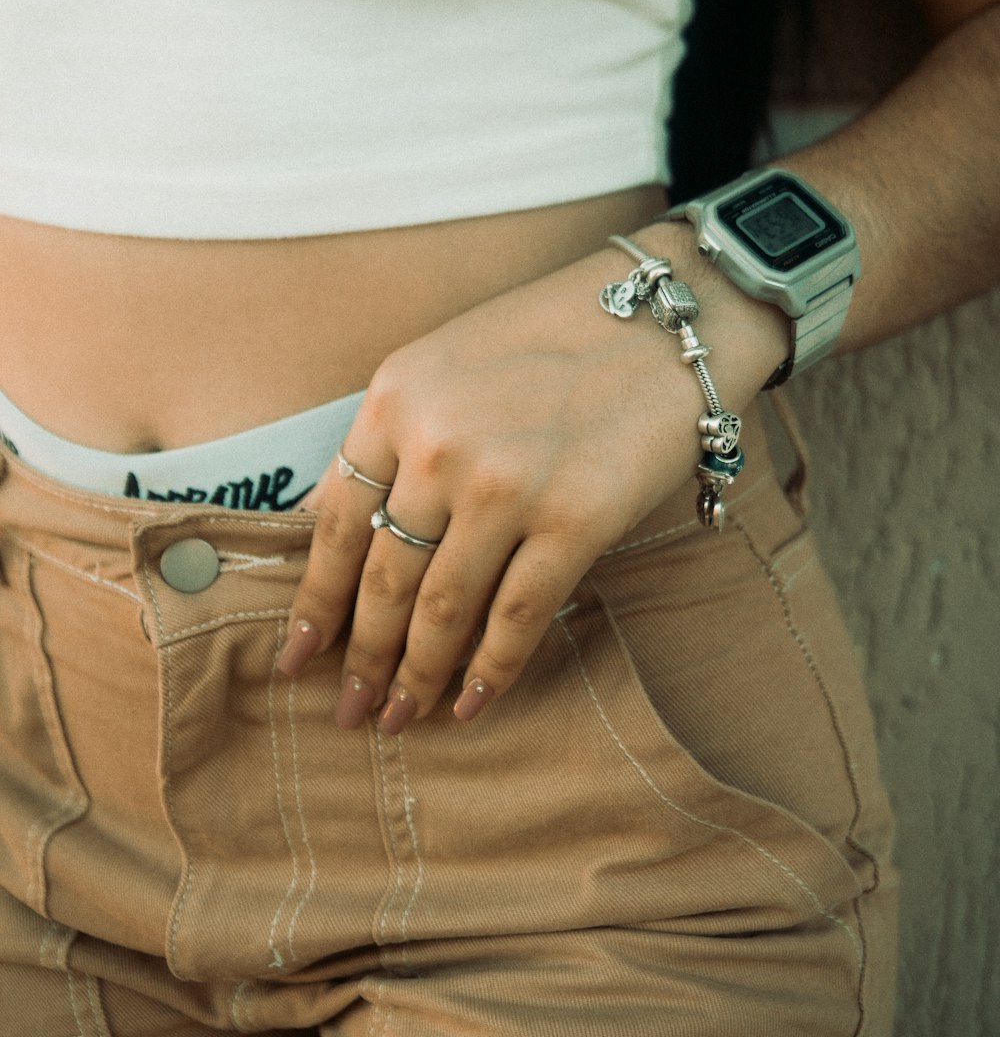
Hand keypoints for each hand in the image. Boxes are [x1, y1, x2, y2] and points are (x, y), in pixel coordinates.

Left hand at [276, 227, 785, 730]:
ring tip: (399, 718)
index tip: (297, 657)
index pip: (336, 525)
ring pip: (443, 608)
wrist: (670, 318)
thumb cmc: (553, 338)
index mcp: (395, 399)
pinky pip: (517, 616)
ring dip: (415, 676)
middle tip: (349, 712)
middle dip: (361, 657)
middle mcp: (439, 444)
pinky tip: (470, 702)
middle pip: (384, 578)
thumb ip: (390, 440)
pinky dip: (489, 669)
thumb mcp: (444, 363)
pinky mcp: (575, 521)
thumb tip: (330, 525)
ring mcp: (507, 486)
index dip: (314, 602)